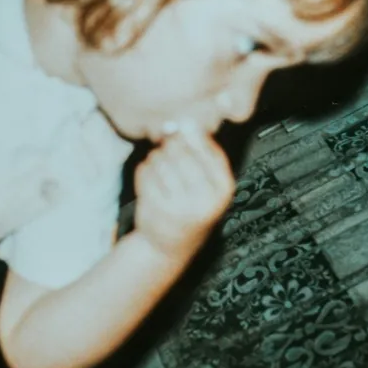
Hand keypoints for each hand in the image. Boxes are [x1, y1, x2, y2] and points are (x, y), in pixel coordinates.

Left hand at [132, 124, 234, 263]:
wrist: (172, 245)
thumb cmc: (192, 205)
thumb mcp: (209, 183)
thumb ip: (203, 153)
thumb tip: (188, 122)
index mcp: (223, 189)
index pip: (206, 148)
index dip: (191, 138)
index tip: (185, 140)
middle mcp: (205, 199)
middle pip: (180, 151)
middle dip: (171, 147)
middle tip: (169, 155)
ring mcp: (179, 206)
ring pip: (160, 159)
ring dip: (156, 158)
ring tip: (160, 168)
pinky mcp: (155, 209)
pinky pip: (144, 171)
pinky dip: (144, 171)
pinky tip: (150, 180)